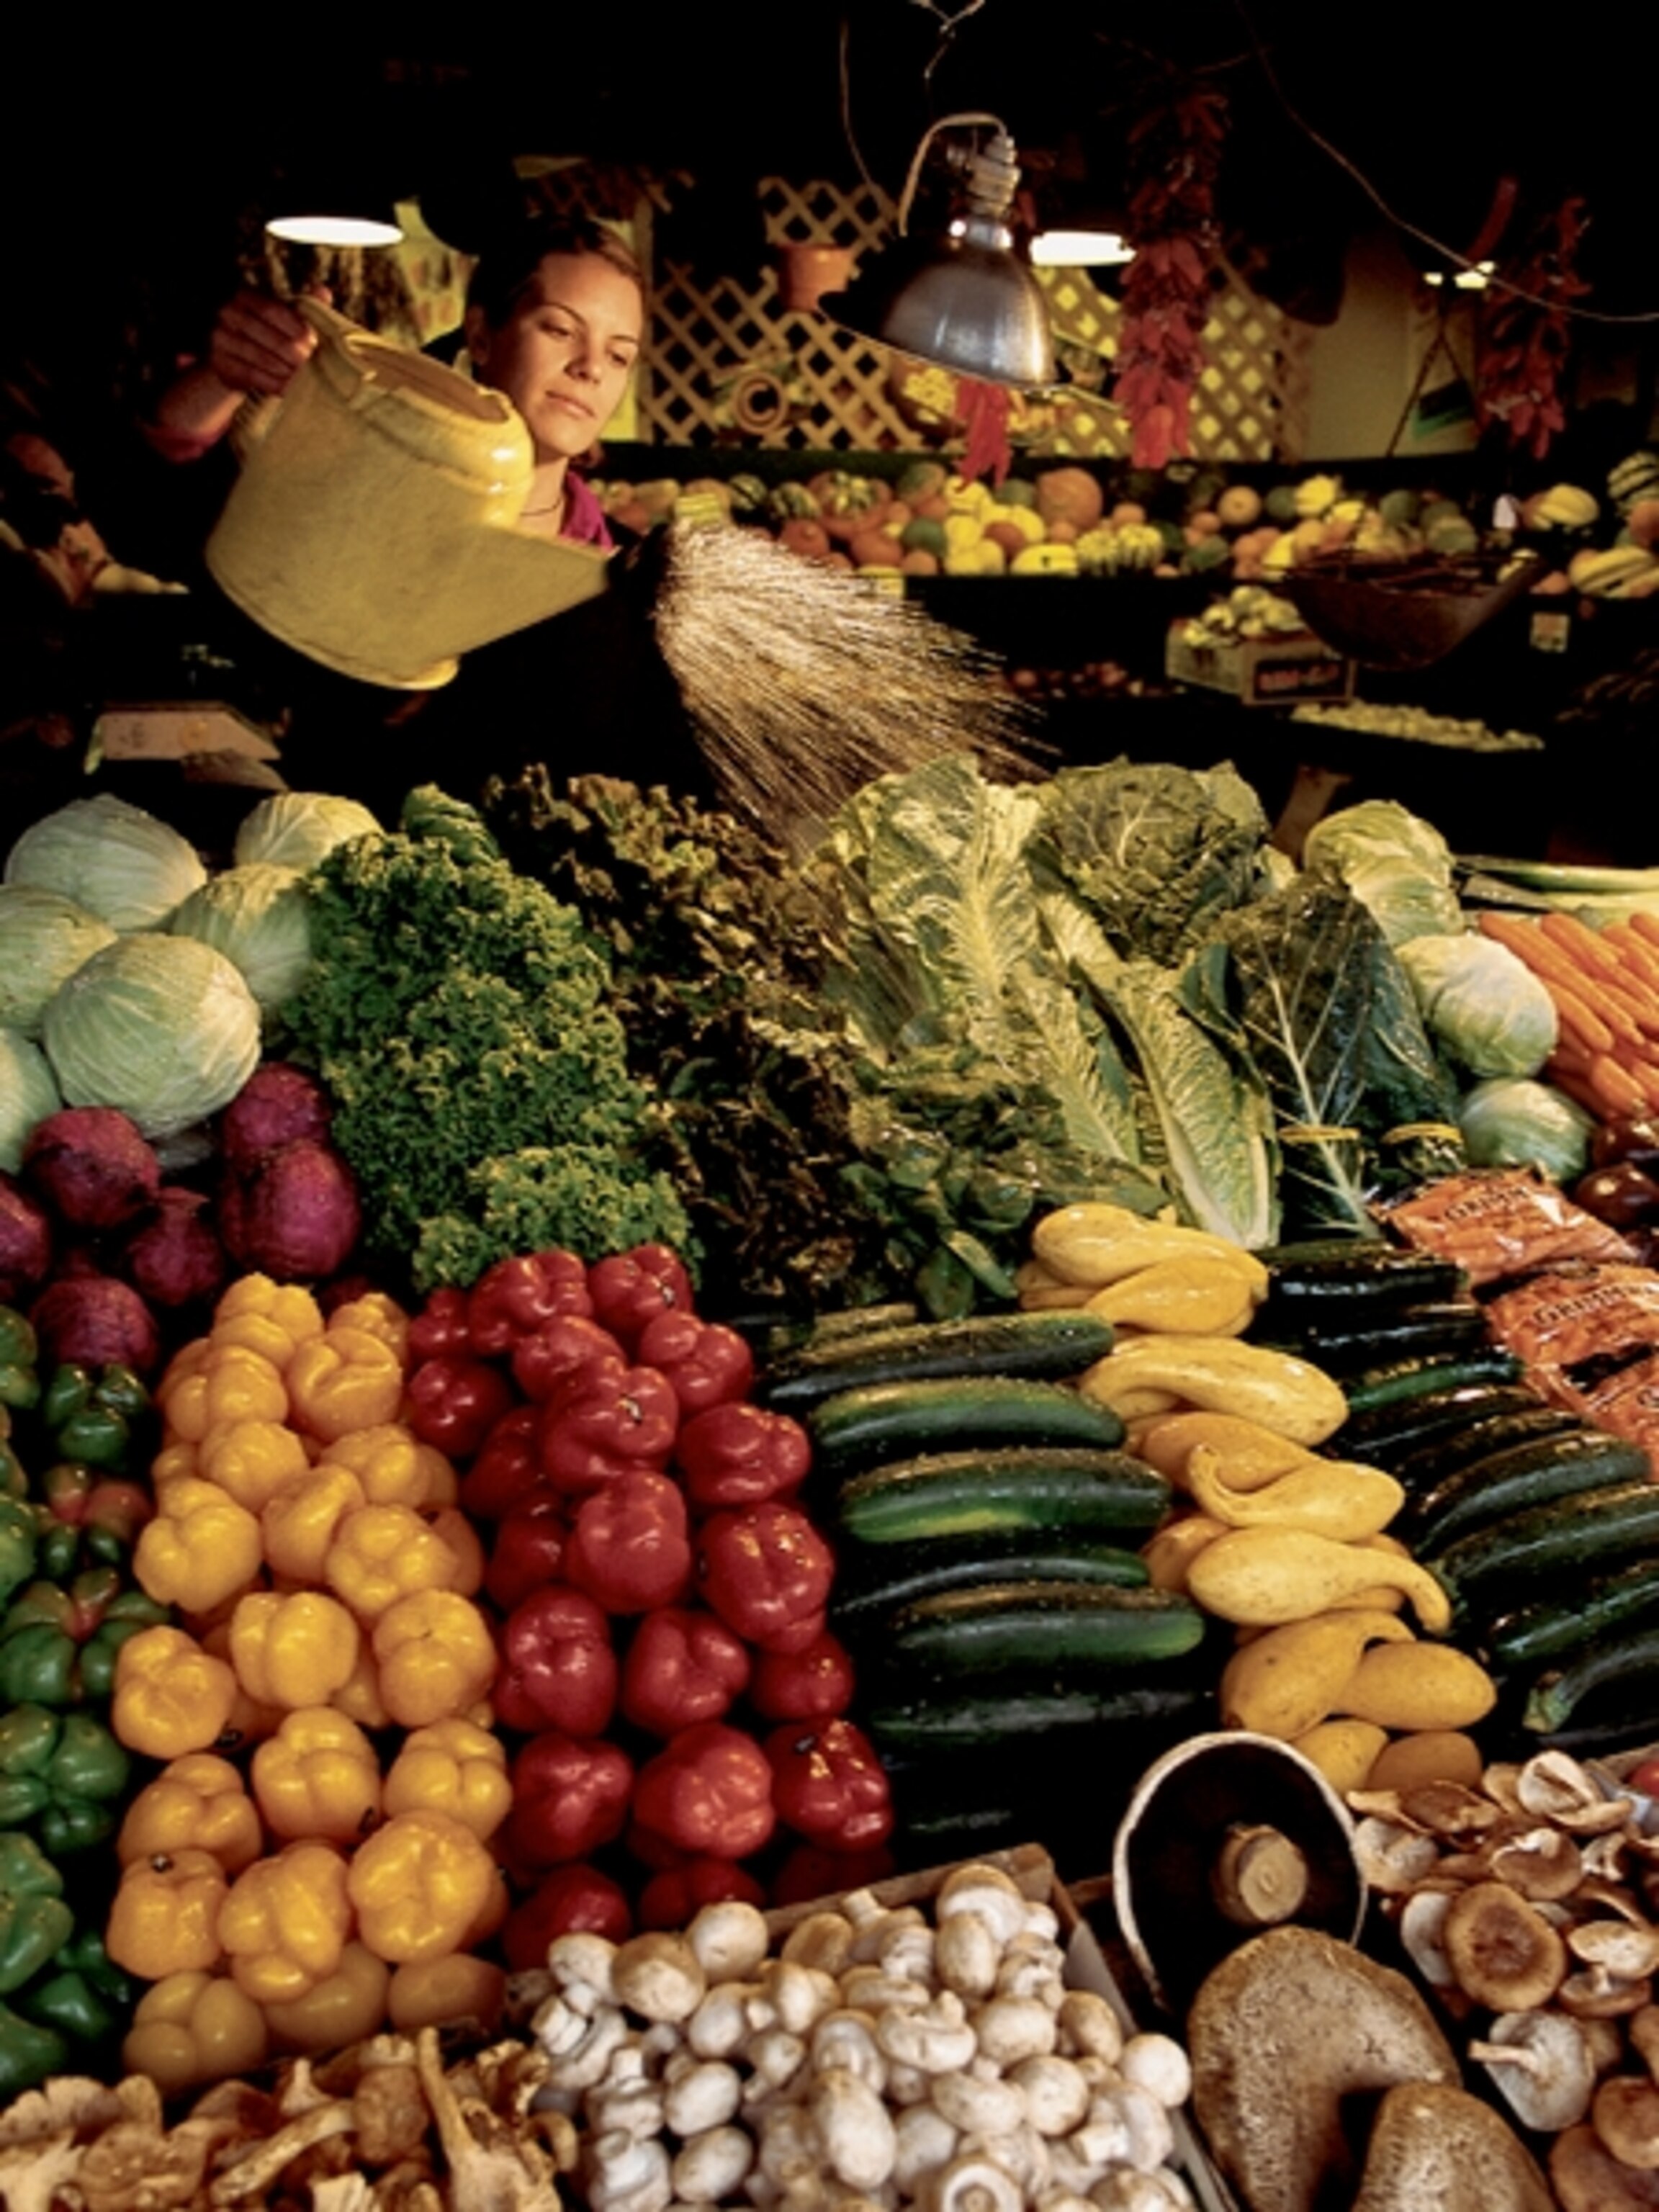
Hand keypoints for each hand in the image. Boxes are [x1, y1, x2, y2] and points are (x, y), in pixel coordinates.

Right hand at [205, 291, 320, 399]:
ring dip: (286, 371)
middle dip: (294, 353)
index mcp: (244, 297)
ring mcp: (220, 339)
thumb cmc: (269, 332)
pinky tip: (289, 389)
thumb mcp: (284, 315)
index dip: (295, 327)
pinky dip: (273, 383)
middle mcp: (227, 315)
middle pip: (267, 335)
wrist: (237, 358)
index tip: (314, 342)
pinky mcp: (220, 364)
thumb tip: (323, 291)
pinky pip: (251, 375)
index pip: (271, 310)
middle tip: (312, 364)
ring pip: (260, 357)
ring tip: (305, 378)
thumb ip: (304, 304)